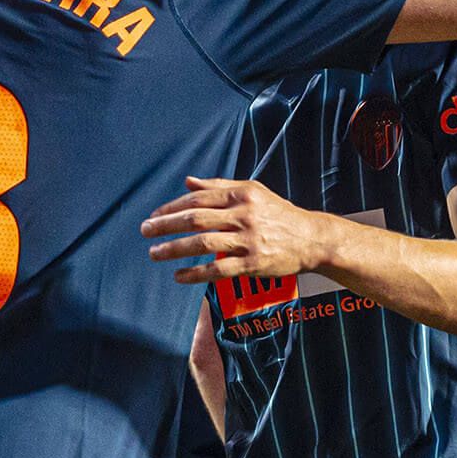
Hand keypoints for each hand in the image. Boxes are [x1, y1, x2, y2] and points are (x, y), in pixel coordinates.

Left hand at [142, 177, 331, 283]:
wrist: (311, 238)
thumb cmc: (278, 213)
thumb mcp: (253, 191)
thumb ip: (219, 186)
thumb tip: (188, 182)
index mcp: (242, 195)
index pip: (199, 199)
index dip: (173, 206)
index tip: (154, 214)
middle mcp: (244, 216)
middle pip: (196, 219)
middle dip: (166, 225)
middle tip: (145, 231)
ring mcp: (249, 241)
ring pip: (204, 244)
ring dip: (175, 249)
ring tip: (154, 253)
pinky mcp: (254, 264)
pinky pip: (219, 270)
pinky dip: (196, 273)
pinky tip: (179, 276)